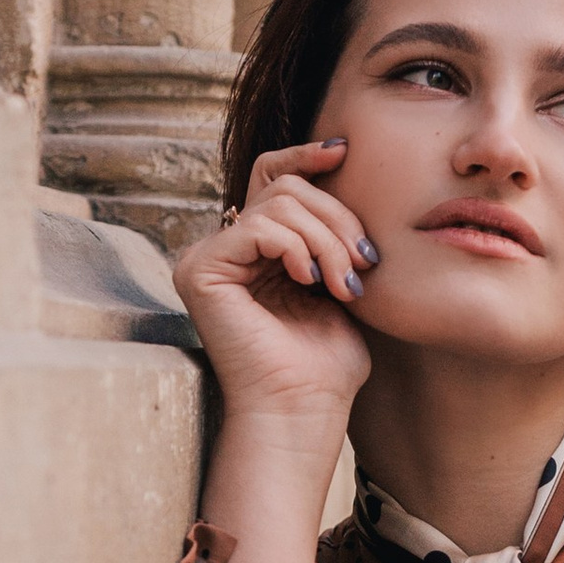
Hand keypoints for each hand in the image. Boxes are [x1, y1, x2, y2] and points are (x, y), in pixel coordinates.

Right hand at [171, 139, 374, 435]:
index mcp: (255, 250)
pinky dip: (295, 246)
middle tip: (364, 262)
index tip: (346, 151)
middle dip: (337, 217)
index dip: (306, 156)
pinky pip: (256, 227)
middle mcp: (223, 249)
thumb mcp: (339, 280)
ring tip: (345, 283)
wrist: (303, 410)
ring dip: (326, 238)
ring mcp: (207, 258)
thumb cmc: (326, 362)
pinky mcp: (199, 270)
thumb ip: (330, 231)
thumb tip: (340, 164)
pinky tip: (310, 280)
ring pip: (278, 203)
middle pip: (285, 186)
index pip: (273, 177)